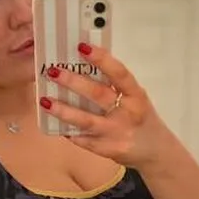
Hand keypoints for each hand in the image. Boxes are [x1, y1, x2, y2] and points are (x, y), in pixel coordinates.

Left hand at [39, 42, 170, 168]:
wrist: (154, 151)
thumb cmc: (139, 117)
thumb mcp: (134, 98)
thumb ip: (115, 86)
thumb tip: (84, 66)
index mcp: (136, 95)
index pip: (119, 73)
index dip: (101, 59)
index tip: (82, 47)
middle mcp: (127, 112)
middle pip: (98, 94)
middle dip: (73, 82)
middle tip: (53, 71)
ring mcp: (114, 132)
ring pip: (85, 120)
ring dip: (62, 110)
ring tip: (44, 101)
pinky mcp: (104, 148)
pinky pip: (80, 138)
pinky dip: (66, 130)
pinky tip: (52, 123)